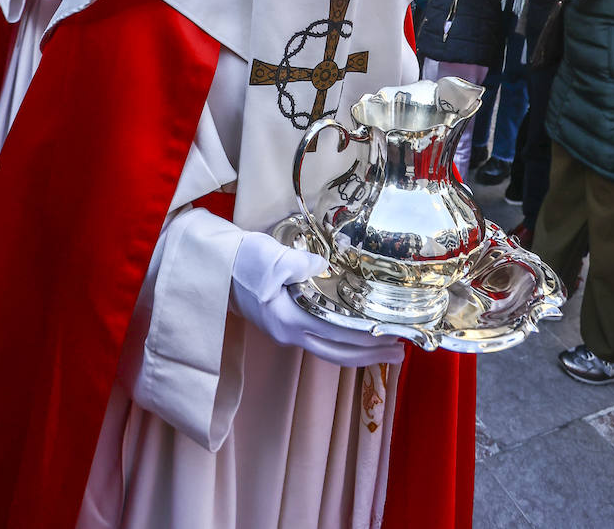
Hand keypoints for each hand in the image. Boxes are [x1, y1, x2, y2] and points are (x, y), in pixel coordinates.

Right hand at [231, 232, 403, 366]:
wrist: (214, 265)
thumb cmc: (241, 261)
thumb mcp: (271, 258)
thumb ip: (301, 265)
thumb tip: (325, 268)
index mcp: (288, 320)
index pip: (337, 334)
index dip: (366, 338)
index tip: (392, 336)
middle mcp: (289, 333)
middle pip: (337, 353)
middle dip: (370, 354)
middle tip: (400, 351)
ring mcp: (285, 331)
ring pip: (329, 350)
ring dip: (358, 352)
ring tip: (385, 348)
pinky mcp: (284, 322)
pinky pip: (321, 339)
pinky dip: (342, 341)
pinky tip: (354, 335)